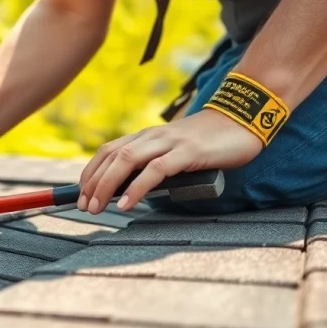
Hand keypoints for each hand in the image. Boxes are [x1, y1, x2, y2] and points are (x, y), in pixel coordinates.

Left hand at [77, 109, 263, 212]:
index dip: (91, 172)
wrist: (244, 120)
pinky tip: (126, 204)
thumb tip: (133, 191)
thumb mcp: (176, 152)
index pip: (108, 151)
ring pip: (127, 161)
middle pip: (112, 157)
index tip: (82, 194)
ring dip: (107, 186)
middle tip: (85, 207)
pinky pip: (155, 171)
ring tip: (98, 208)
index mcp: (147, 136)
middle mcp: (153, 136)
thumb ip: (156, 165)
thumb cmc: (210, 143)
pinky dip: (137, 188)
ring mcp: (170, 142)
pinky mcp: (188, 152)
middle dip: (93, 183)